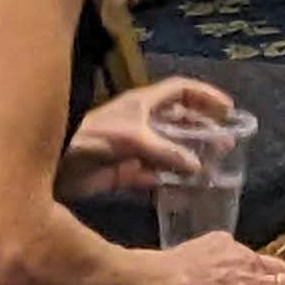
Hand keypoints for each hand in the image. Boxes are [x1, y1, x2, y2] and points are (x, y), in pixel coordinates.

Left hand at [60, 76, 229, 201]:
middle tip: (226, 144)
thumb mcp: (135, 139)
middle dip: (203, 130)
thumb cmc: (94, 139)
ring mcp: (135, 149)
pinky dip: (170, 184)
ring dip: (190, 159)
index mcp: (144, 104)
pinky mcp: (125, 173)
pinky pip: (155, 177)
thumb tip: (199, 166)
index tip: (228, 110)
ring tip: (213, 169)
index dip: (206, 95)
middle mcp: (142, 123)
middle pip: (180, 121)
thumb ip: (169, 152)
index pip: (182, 91)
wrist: (55, 167)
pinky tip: (186, 193)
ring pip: (170, 151)